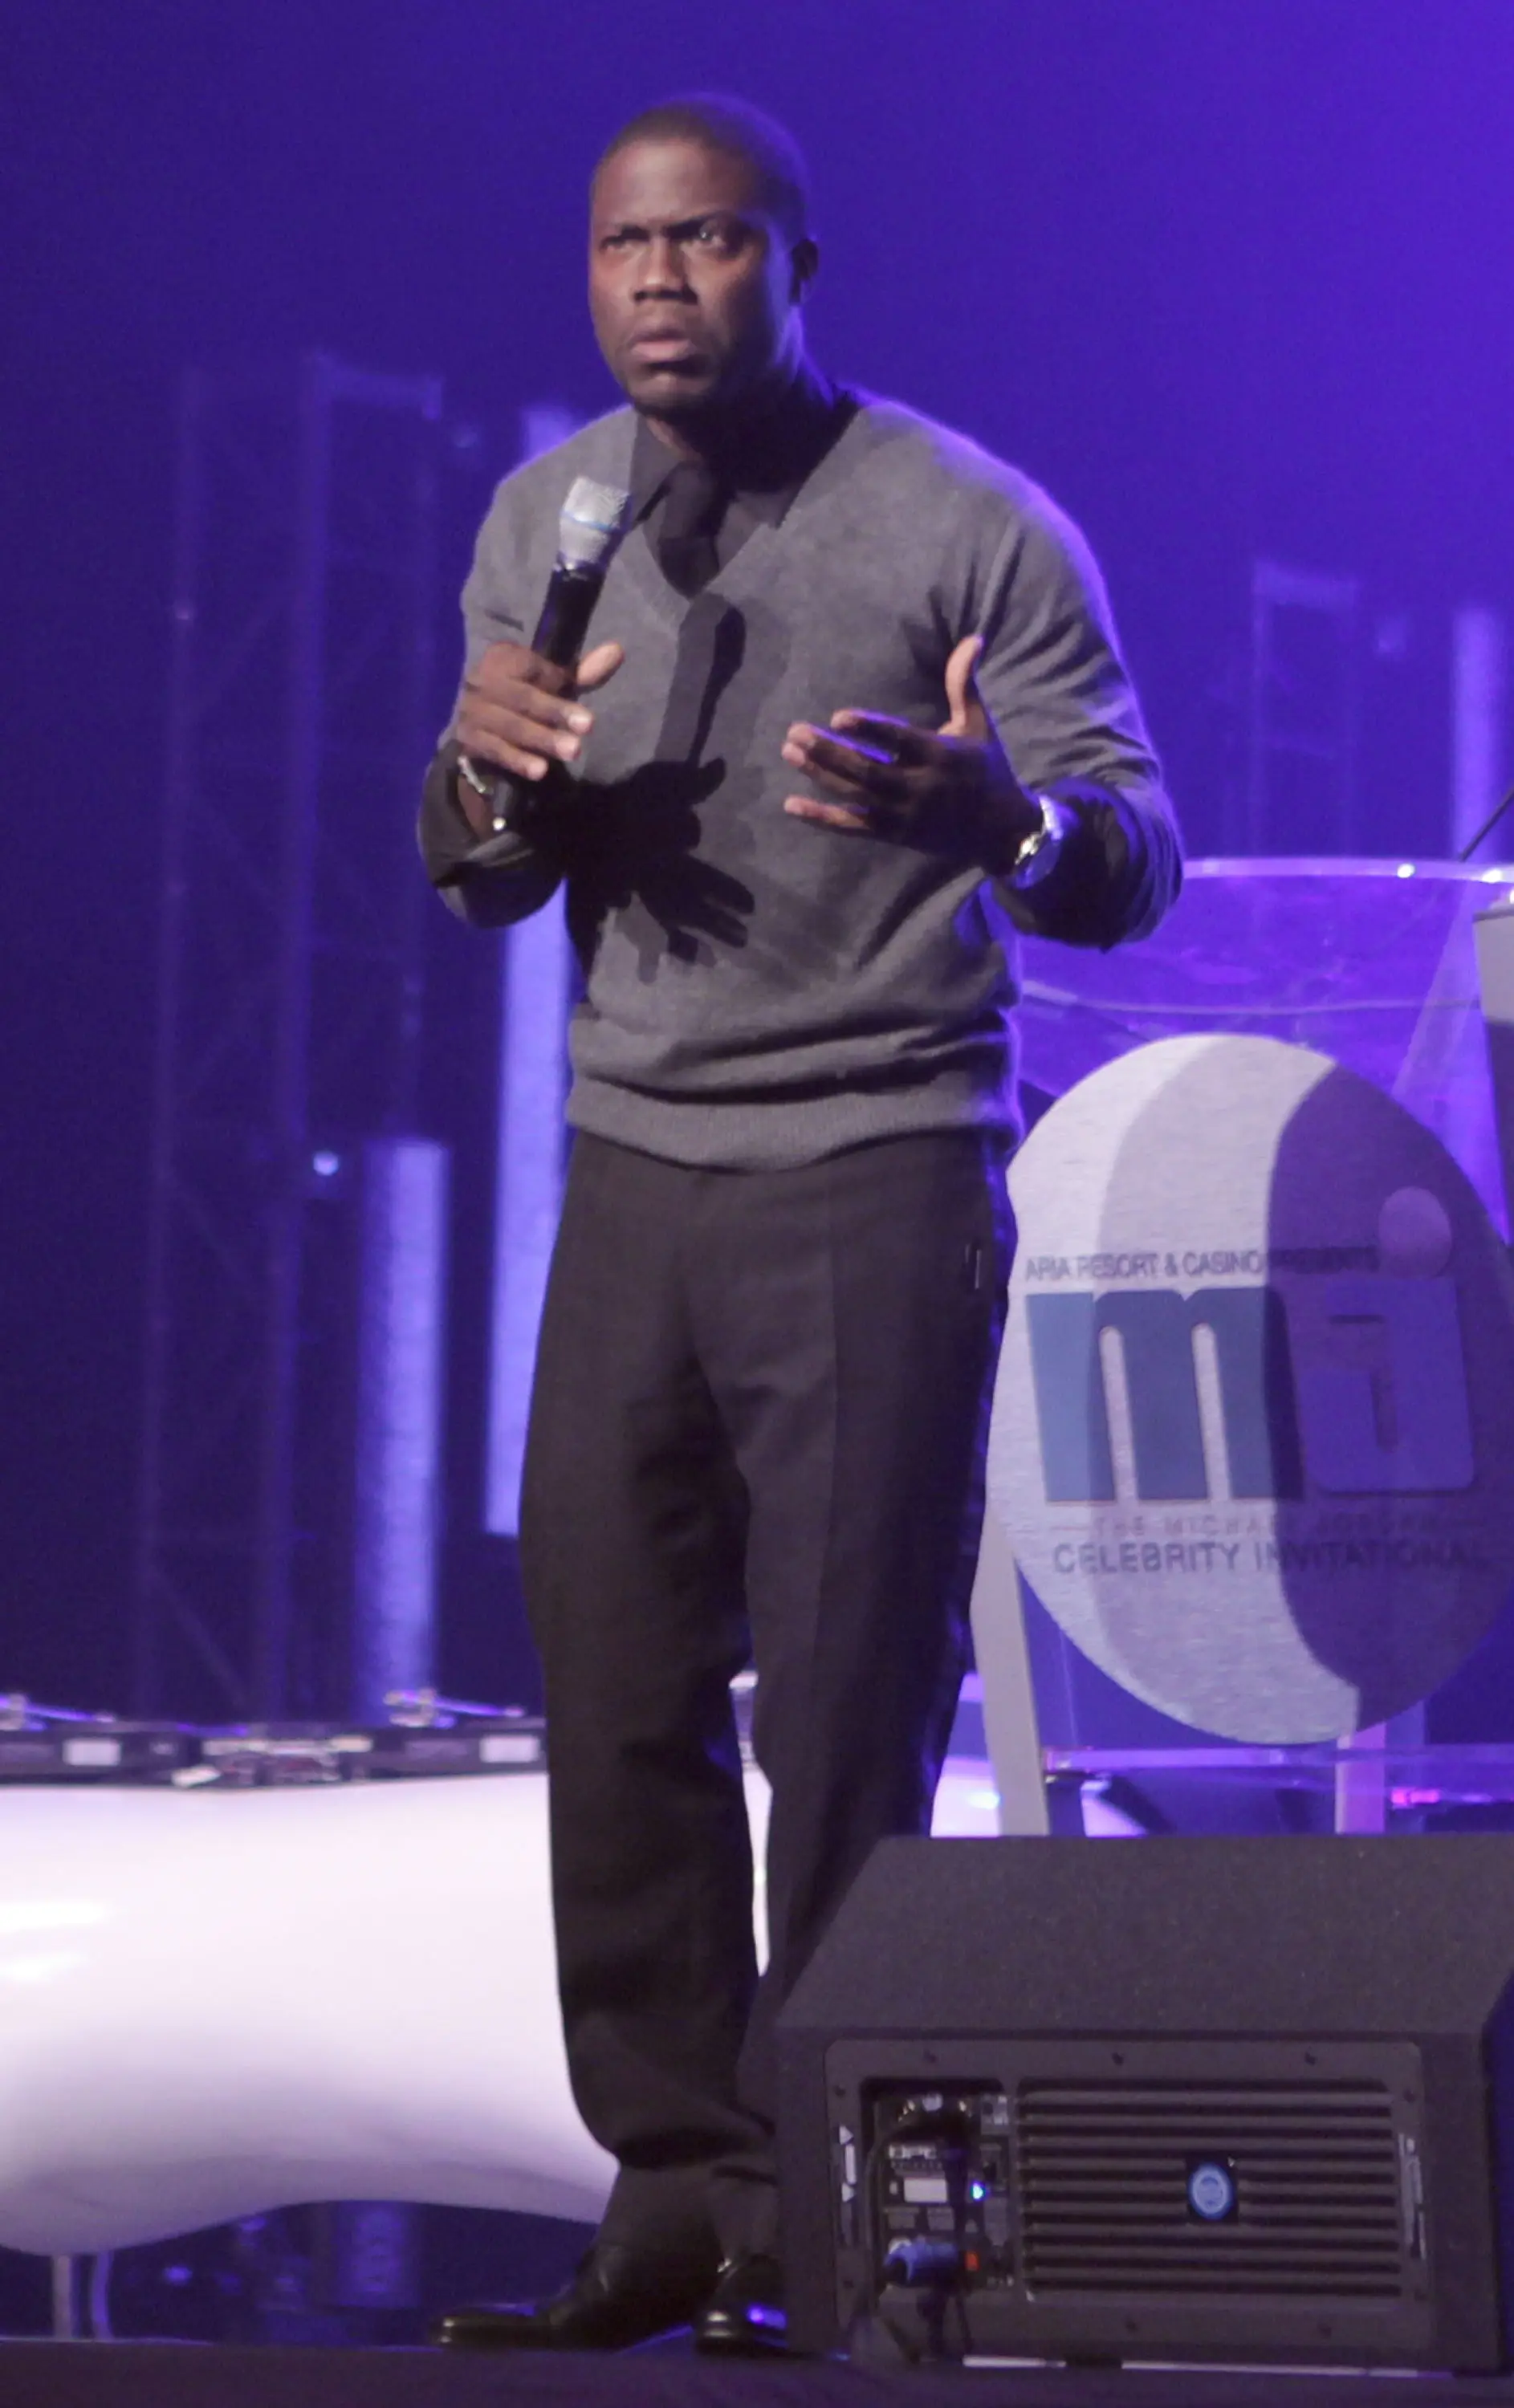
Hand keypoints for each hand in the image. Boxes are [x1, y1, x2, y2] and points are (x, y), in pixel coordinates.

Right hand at [454, 638, 624, 834]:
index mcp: (501, 656)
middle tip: (587, 726)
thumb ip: (583, 671)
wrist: (477, 728)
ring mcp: (470, 711)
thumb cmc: (526, 698)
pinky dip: (517, 760)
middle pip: (521, 697)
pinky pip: (494, 750)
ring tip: (572, 751)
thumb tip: (617, 651)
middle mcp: (479, 680)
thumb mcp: (553, 684)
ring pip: (510, 726)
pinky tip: (540, 771)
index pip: (528, 665)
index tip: (579, 695)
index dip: (555, 680)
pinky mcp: (467, 740)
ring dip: (542, 739)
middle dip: (555, 712)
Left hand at [780, 636, 1039, 870]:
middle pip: (867, 770)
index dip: (870, 729)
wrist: (999, 831)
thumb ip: (964, 684)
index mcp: (940, 755)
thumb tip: (972, 639)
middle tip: (795, 732)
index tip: (838, 717)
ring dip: (819, 774)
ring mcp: (903, 815)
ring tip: (789, 752)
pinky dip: (822, 818)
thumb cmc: (986, 768)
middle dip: (829, 752)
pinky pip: (852, 827)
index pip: (900, 741)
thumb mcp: (978, 725)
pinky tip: (792, 805)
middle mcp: (919, 787)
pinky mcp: (893, 835)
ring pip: (855, 795)